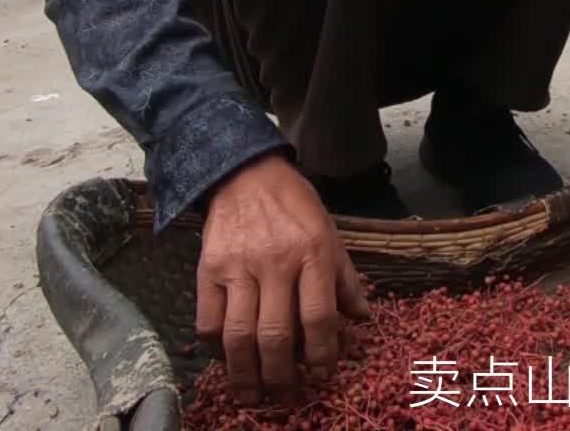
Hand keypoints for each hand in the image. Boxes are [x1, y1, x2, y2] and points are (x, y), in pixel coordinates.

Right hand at [194, 153, 370, 403]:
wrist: (245, 173)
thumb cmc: (295, 207)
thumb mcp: (331, 235)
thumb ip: (345, 280)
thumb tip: (362, 320)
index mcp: (313, 253)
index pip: (319, 318)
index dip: (322, 355)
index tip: (322, 375)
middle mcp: (276, 262)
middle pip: (276, 335)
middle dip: (282, 375)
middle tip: (286, 394)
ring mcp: (238, 267)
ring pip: (239, 335)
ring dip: (246, 374)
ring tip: (253, 395)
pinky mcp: (207, 269)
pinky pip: (208, 321)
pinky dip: (216, 350)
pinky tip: (228, 360)